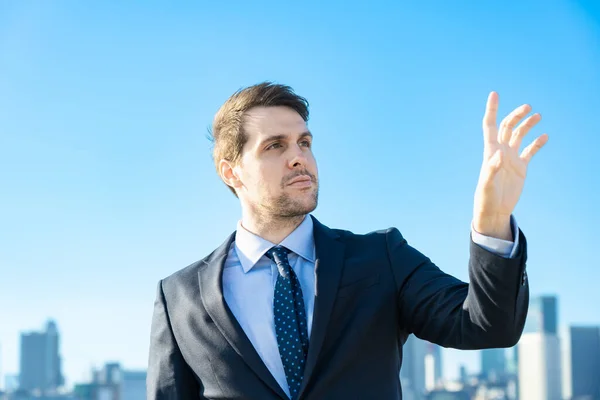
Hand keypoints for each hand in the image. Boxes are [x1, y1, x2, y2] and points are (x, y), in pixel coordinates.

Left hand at [473, 92, 548, 239]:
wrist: (494, 210)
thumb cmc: (486, 198)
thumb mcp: (487, 184)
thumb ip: (491, 169)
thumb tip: (499, 156)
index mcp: (490, 151)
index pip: (490, 125)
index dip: (492, 110)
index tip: (494, 94)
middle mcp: (500, 151)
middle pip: (508, 127)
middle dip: (516, 115)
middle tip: (528, 107)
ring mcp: (511, 158)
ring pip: (519, 136)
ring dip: (527, 125)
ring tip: (538, 116)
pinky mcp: (520, 167)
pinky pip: (530, 151)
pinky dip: (537, 143)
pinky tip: (545, 136)